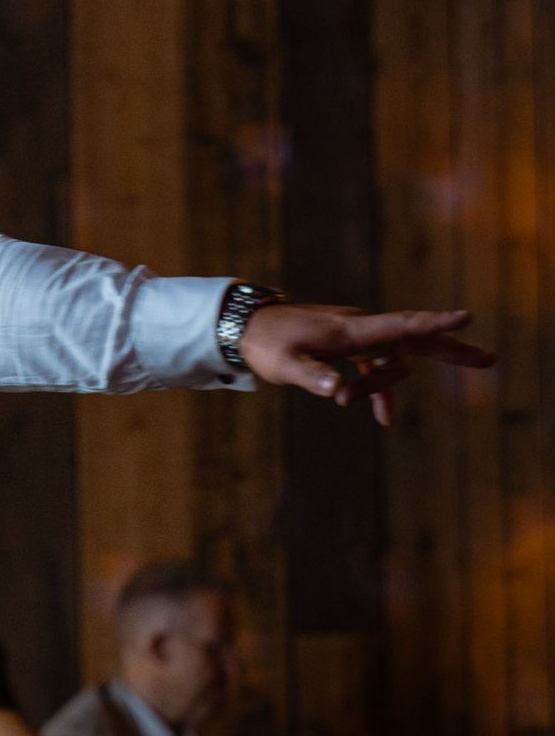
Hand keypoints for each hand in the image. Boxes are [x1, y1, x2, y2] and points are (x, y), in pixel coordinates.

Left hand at [239, 303, 495, 425]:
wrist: (246, 328)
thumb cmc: (265, 344)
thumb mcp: (282, 365)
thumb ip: (310, 376)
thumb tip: (337, 389)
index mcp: (350, 330)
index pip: (400, 325)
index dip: (433, 322)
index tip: (466, 315)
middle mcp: (360, 329)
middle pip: (414, 338)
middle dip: (450, 349)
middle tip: (489, 358)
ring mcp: (356, 337)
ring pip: (390, 363)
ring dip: (378, 388)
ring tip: (350, 404)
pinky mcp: (349, 347)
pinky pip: (376, 369)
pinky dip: (379, 392)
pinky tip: (384, 419)